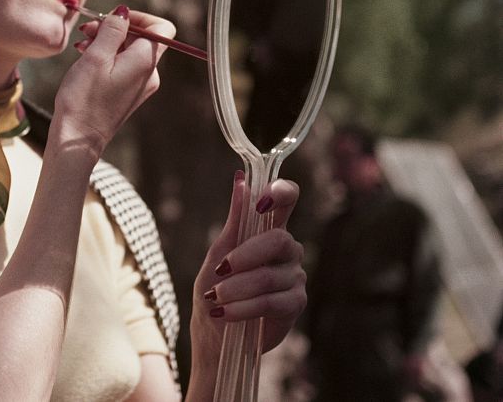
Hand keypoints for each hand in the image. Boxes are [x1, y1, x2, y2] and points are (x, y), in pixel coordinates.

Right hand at [53, 6, 174, 154]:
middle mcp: (149, 74)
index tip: (114, 19)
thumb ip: (112, 30)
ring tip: (81, 46)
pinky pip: (123, 66)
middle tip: (86, 30)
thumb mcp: (95, 56)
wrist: (77, 139)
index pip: (161, 28)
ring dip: (106, 42)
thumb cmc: (84, 99)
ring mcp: (140, 86)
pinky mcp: (128, 94)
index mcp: (145, 62)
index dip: (140, 17)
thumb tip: (123, 12)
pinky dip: (106, 57)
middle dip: (115, 28)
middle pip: (142, 38)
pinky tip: (86, 59)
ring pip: (129, 51)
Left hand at [191, 173, 306, 360]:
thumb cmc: (216, 285)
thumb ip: (235, 219)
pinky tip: (225, 313)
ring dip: (235, 288)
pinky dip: (243, 307)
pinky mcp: (296, 303)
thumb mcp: (219, 250)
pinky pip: (272, 301)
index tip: (262, 201)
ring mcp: (295, 275)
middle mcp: (287, 249)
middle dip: (245, 255)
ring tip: (215, 298)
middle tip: (220, 270)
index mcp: (268, 228)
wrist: (215, 330)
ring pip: (268, 276)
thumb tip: (241, 180)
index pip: (287, 199)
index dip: (281, 192)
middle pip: (278, 240)